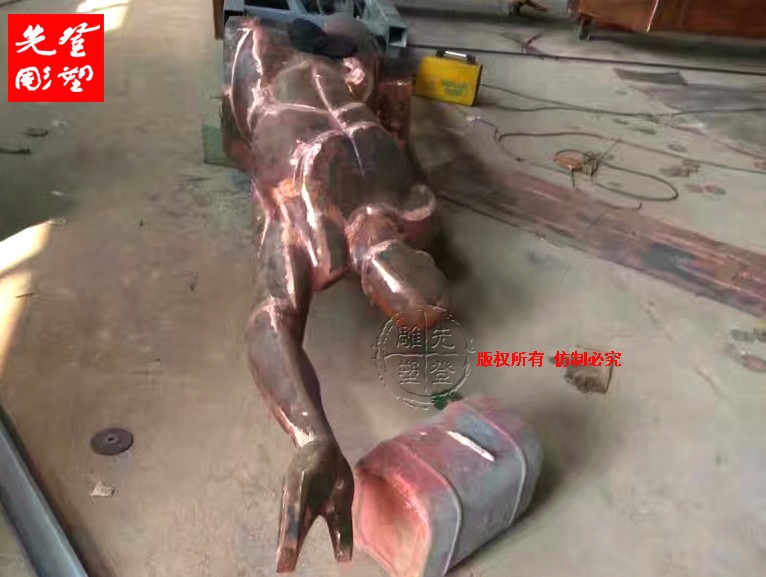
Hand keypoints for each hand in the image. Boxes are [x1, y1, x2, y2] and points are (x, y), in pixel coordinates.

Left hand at [276, 439, 353, 572]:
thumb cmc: (330, 477)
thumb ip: (340, 531)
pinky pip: (301, 491)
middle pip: (292, 525)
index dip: (291, 552)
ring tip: (288, 550)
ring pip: (294, 510)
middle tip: (283, 568)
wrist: (323, 442)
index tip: (285, 569)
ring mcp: (298, 485)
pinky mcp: (305, 473)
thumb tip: (345, 559)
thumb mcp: (339, 506)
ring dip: (291, 529)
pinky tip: (297, 516)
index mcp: (303, 509)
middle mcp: (296, 499)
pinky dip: (300, 502)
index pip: (297, 534)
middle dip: (289, 546)